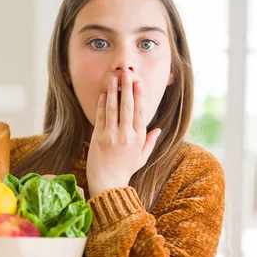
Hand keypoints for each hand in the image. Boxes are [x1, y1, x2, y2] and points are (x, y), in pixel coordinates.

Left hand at [87, 71, 161, 197]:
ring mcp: (111, 136)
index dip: (139, 96)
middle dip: (127, 88)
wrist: (107, 184)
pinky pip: (101, 117)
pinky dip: (102, 104)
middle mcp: (126, 135)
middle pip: (127, 107)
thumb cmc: (125, 170)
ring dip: (114, 92)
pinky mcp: (98, 138)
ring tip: (114, 78)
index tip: (139, 82)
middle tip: (127, 73)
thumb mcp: (142, 157)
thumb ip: (150, 142)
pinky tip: (104, 94)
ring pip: (113, 109)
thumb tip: (158, 129)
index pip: (140, 112)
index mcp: (138, 138)